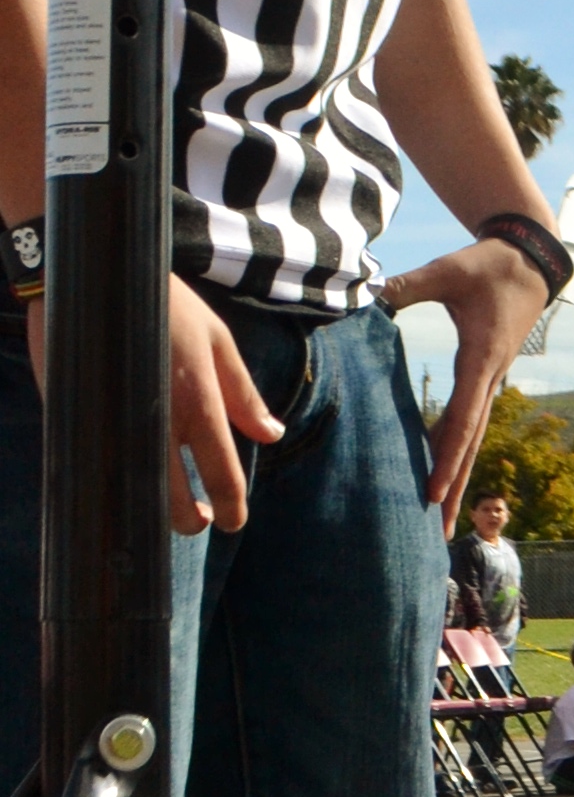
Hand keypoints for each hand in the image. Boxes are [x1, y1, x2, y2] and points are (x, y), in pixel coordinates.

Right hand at [23, 282, 285, 533]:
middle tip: (199, 520)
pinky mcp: (77, 420)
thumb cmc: (165, 304)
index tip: (233, 521)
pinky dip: (115, 479)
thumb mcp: (216, 339)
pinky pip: (99, 465)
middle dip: (188, 520)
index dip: (232, 504)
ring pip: (134, 491)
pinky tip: (127, 478)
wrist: (96, 275)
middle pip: (172, 498)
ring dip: (152, 509)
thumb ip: (244, 393)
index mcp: (197, 401)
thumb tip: (273, 434)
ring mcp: (114, 423)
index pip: (221, 471)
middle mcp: (157, 420)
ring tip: (167, 508)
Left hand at [378, 237, 554, 524]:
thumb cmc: (489, 265)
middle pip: (470, 444)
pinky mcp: (485, 376)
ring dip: (457, 477)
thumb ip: (408, 285)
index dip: (445, 459)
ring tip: (443, 518)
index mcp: (481, 359)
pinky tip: (438, 469)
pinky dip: (455, 450)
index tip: (432, 494)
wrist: (530, 260)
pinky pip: (470, 421)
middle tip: (443, 532)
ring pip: (472, 438)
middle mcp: (489, 379)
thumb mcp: (448, 270)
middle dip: (456, 489)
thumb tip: (369, 296)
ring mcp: (489, 380)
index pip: (462, 420)